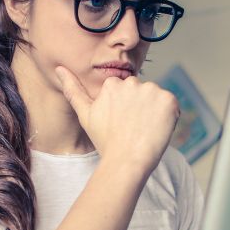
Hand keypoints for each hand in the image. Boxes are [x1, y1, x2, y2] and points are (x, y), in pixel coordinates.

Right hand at [55, 66, 178, 173]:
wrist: (126, 161)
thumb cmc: (105, 141)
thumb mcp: (85, 114)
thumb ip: (73, 89)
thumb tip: (58, 68)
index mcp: (113, 84)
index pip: (126, 93)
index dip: (126, 110)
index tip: (122, 124)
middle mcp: (132, 82)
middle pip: (142, 93)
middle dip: (140, 107)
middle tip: (133, 128)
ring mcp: (152, 90)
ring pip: (156, 99)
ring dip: (154, 111)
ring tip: (144, 130)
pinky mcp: (168, 100)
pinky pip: (171, 105)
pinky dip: (168, 117)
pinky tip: (156, 130)